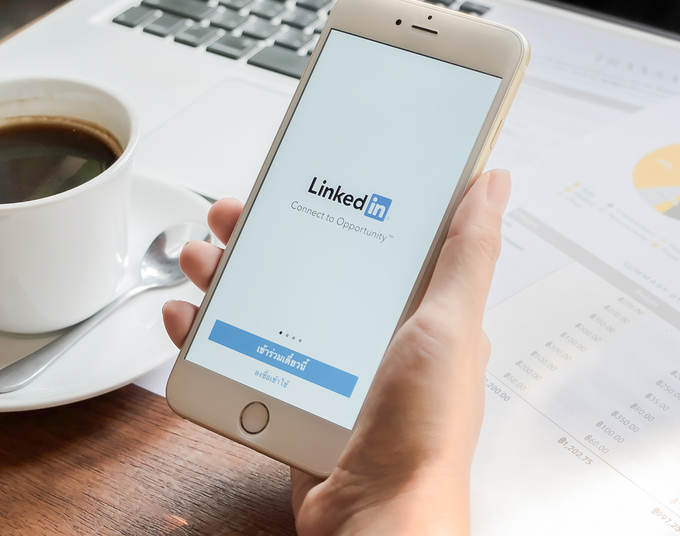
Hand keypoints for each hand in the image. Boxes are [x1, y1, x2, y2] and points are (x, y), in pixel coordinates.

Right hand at [163, 169, 510, 535]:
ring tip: (202, 259)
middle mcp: (373, 341)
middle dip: (267, 238)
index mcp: (418, 317)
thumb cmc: (423, 432)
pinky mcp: (293, 404)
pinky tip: (188, 319)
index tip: (304, 179)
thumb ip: (467, 254)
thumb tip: (492, 184)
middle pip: (312, 269)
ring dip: (230, 278)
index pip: (373, 241)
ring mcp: (329, 373)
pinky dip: (209, 337)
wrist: (375, 520)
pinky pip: (244, 359)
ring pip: (271, 308)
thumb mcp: (448, 326)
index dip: (338, 205)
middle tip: (233, 217)